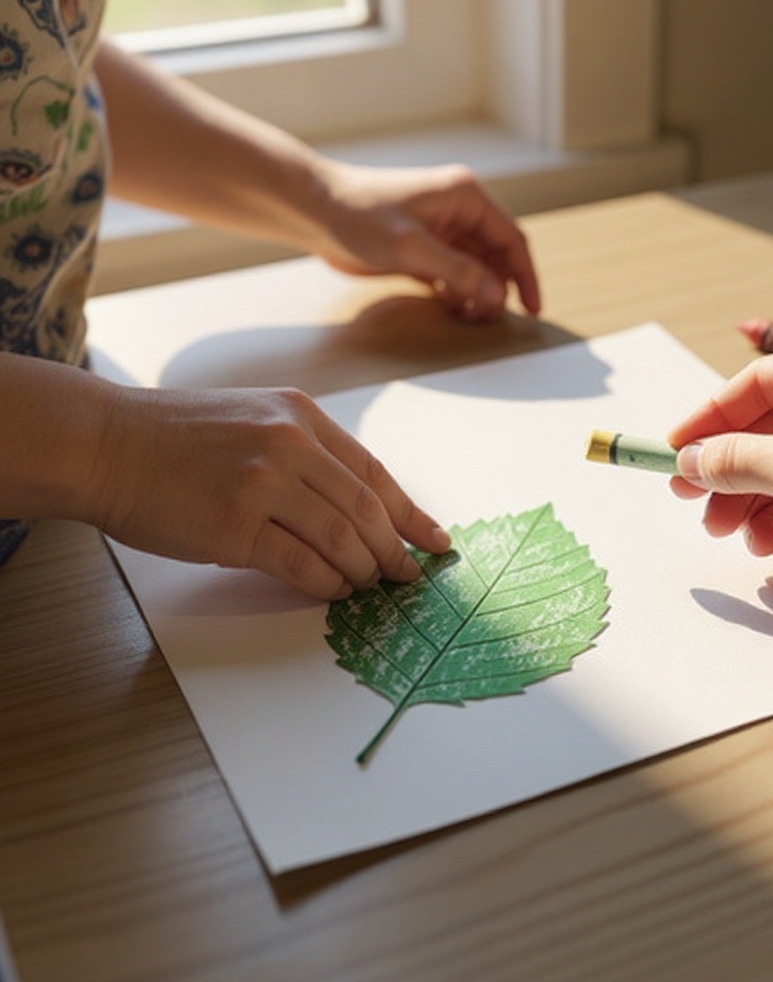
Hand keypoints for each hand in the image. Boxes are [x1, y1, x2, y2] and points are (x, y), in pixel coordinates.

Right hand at [90, 384, 449, 599]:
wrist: (104, 442)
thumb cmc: (175, 438)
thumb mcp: (252, 422)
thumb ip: (303, 456)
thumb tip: (354, 511)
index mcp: (300, 415)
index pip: (373, 472)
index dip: (410, 512)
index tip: (435, 540)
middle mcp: (289, 444)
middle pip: (366, 508)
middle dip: (394, 550)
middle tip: (405, 576)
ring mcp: (263, 483)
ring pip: (342, 538)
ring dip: (364, 570)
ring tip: (370, 585)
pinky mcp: (235, 525)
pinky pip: (302, 563)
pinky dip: (327, 583)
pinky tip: (334, 590)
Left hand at [311, 161, 540, 322]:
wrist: (314, 211)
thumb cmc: (359, 217)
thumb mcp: (412, 247)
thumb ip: (459, 272)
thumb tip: (499, 296)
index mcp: (466, 197)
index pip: (512, 239)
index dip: (526, 276)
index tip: (532, 310)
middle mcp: (458, 211)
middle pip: (497, 256)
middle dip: (498, 289)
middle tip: (488, 320)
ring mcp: (441, 230)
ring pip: (477, 269)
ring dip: (478, 295)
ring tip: (468, 318)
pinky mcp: (423, 249)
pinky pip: (454, 275)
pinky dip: (458, 294)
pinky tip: (450, 310)